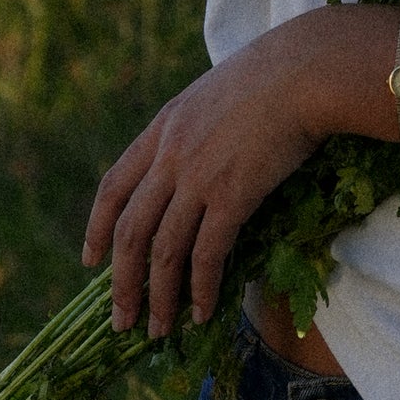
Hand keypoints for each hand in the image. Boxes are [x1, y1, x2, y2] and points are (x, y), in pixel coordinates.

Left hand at [82, 20, 329, 336]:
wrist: (307, 69)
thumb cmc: (277, 74)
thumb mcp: (217, 91)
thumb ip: (198, 124)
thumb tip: (203, 152)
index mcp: (164, 127)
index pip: (113, 186)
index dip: (97, 228)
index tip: (91, 261)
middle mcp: (171, 154)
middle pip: (130, 230)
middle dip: (122, 282)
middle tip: (121, 320)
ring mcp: (198, 176)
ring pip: (163, 252)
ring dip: (159, 298)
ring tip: (158, 330)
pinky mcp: (232, 194)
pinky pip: (206, 254)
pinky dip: (201, 289)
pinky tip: (205, 311)